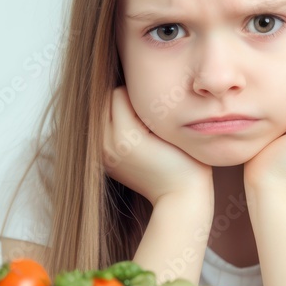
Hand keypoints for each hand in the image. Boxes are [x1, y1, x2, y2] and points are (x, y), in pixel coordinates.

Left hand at [103, 86, 213, 207]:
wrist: (180, 198)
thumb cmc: (184, 161)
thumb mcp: (169, 128)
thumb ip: (145, 105)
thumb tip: (129, 88)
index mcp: (123, 135)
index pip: (118, 93)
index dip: (138, 95)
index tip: (153, 109)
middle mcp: (107, 146)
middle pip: (104, 103)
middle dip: (121, 103)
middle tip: (145, 117)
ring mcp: (103, 156)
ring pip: (101, 116)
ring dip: (116, 115)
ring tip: (139, 127)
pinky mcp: (105, 162)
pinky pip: (102, 132)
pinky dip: (114, 128)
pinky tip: (134, 139)